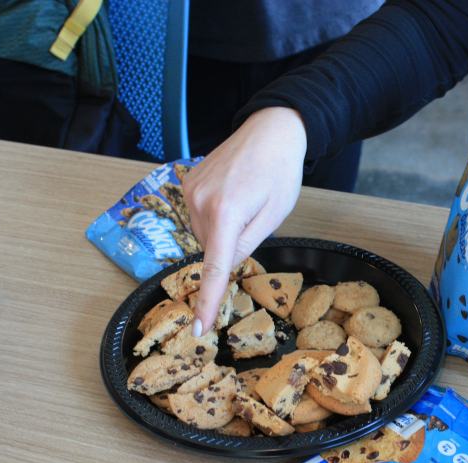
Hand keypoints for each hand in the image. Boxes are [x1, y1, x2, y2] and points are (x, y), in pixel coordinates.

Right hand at [182, 107, 306, 333]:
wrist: (270, 129)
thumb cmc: (280, 171)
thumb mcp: (274, 215)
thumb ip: (246, 245)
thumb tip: (224, 267)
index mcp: (226, 212)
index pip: (212, 267)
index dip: (206, 301)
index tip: (198, 327)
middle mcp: (200, 202)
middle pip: (211, 249)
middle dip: (229, 246)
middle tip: (253, 218)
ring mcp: (189, 190)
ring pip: (204, 234)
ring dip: (222, 230)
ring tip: (244, 201)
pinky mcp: (187, 183)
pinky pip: (198, 216)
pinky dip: (214, 217)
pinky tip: (232, 196)